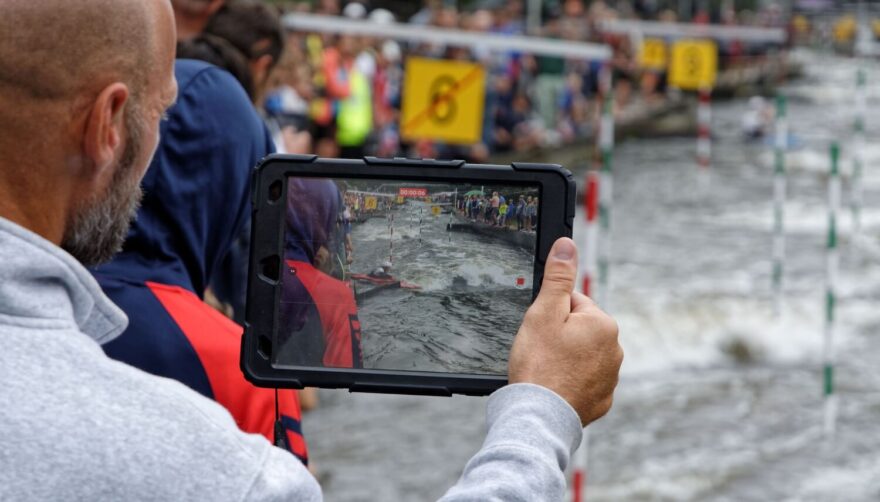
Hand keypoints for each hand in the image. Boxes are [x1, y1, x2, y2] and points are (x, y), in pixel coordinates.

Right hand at [508, 237, 622, 425]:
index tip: (540, 330)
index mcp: (603, 324)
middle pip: (579, 329)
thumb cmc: (539, 364)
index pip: (573, 303)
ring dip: (565, 359)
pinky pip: (584, 381)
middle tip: (540, 351)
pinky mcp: (602, 400)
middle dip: (560, 336)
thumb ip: (558, 277)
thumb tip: (567, 245)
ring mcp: (610, 377)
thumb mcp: (543, 312)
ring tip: (546, 370)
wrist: (539, 415)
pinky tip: (554, 387)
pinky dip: (570, 382)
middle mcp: (615, 349)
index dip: (551, 313)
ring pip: (581, 355)